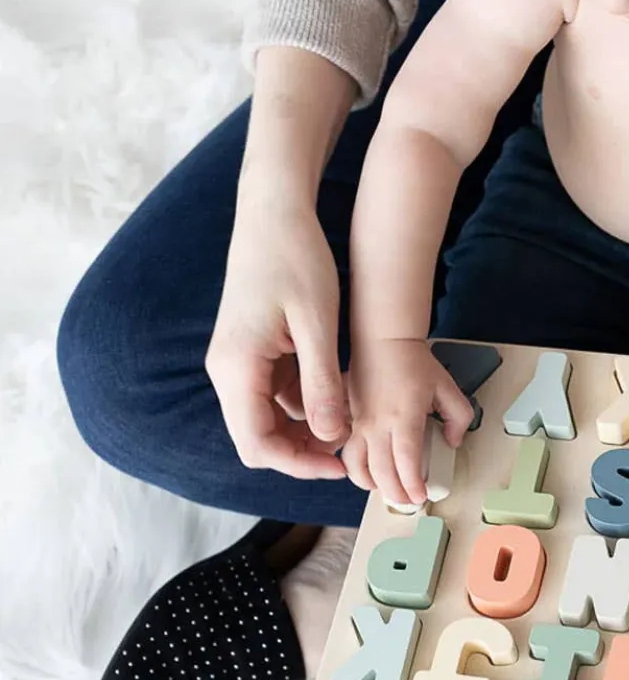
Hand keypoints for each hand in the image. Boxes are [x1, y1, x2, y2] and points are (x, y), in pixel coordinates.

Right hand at [206, 197, 348, 479]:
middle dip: (301, 452)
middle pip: (258, 438)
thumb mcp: (318, 324)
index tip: (340, 466)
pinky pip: (273, 393)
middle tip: (347, 452)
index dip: (298, 465)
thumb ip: (322, 383)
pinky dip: (303, 403)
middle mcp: (227, 370)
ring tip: (350, 422)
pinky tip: (337, 394)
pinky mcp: (250, 351)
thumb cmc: (296, 259)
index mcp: (237, 367)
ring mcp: (237, 361)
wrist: (274, 214)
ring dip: (304, 428)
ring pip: (267, 417)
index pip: (257, 445)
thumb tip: (330, 438)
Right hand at [343, 338, 473, 505]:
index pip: (406, 461)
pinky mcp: (350, 421)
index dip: (413, 484)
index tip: (421, 495)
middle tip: (410, 501)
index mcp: (404, 416)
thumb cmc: (412, 362)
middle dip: (397, 494)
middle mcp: (378, 424)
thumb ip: (459, 417)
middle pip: (382, 472)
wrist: (383, 342)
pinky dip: (356, 469)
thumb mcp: (447, 387)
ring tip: (389, 490)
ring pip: (357, 467)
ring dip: (372, 485)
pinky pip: (348, 453)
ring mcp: (360, 424)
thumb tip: (452, 441)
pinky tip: (369, 472)